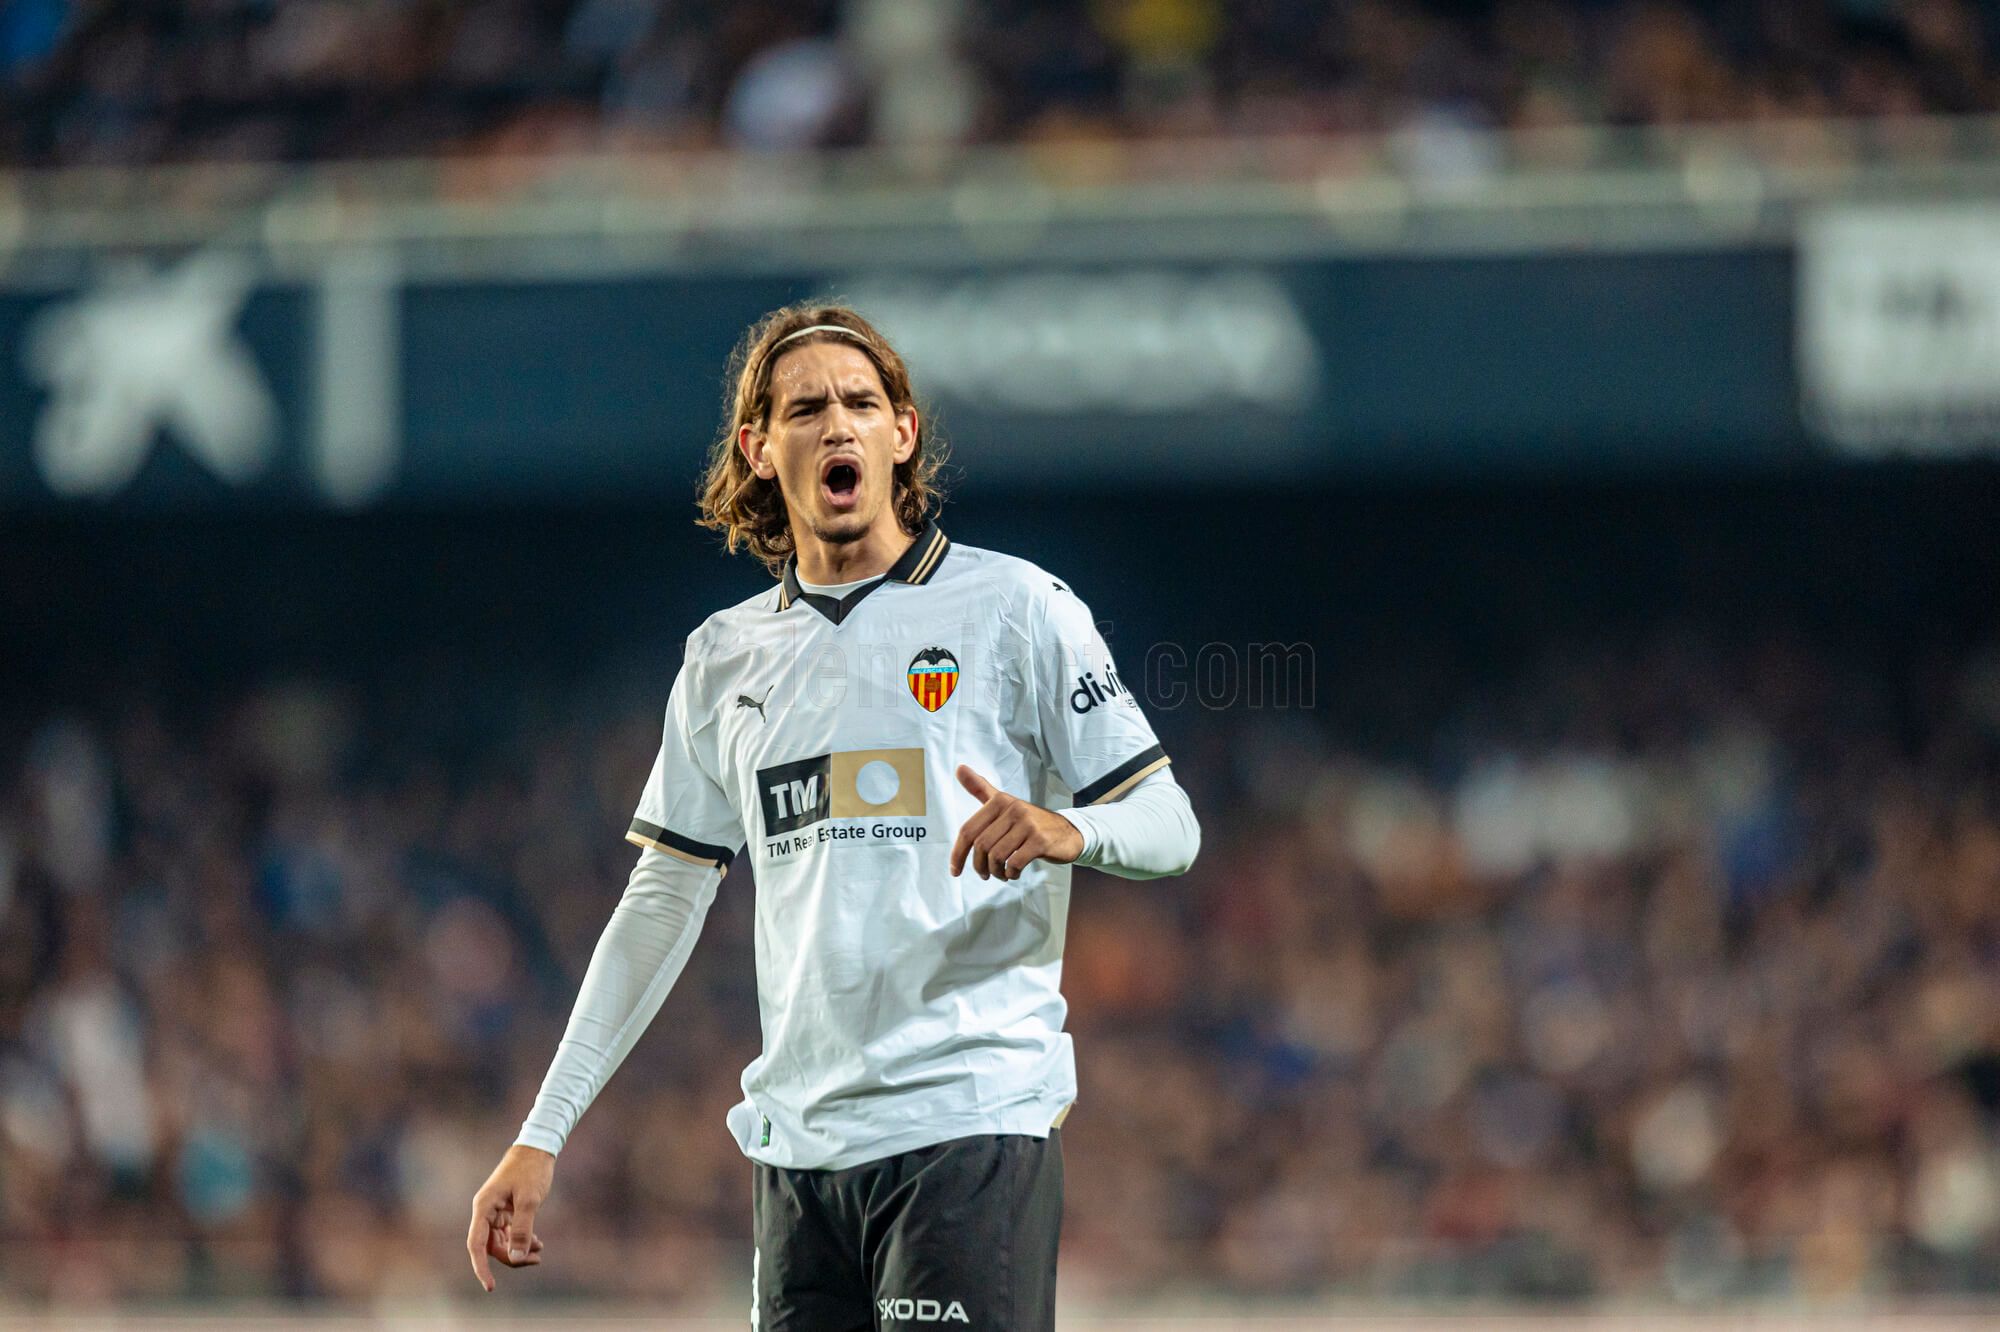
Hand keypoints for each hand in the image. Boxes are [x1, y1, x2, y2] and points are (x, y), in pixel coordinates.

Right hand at [467, 1144, 553, 1291]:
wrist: (537, 1147)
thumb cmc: (531, 1170)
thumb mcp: (529, 1200)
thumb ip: (522, 1229)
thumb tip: (515, 1257)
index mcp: (483, 1207)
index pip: (476, 1245)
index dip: (481, 1268)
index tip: (490, 1286)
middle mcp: (485, 1211)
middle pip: (491, 1246)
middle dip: (511, 1257)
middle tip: (535, 1259)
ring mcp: (495, 1211)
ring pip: (501, 1241)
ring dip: (518, 1250)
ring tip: (539, 1251)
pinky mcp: (506, 1210)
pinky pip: (509, 1233)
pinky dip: (522, 1240)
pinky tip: (537, 1243)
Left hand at [951, 765, 1083, 880]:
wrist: (1068, 831)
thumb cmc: (1030, 822)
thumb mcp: (1004, 802)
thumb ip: (980, 788)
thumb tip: (958, 768)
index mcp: (1000, 801)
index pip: (968, 830)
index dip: (958, 853)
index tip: (955, 870)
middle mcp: (1013, 809)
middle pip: (981, 845)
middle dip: (979, 865)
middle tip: (985, 873)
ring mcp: (1028, 825)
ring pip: (997, 856)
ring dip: (995, 871)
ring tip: (1001, 873)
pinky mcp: (1040, 841)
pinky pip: (1015, 862)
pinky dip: (1011, 873)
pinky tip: (1013, 873)